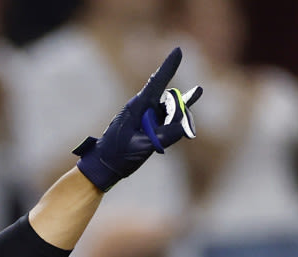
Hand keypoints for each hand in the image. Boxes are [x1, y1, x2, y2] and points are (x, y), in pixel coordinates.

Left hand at [73, 49, 199, 191]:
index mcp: (137, 107)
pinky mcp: (151, 126)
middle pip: (170, 100)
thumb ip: (164, 137)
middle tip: (181, 113)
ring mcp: (148, 117)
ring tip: (193, 104)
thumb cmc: (118, 155)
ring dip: (179, 116)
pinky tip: (191, 112)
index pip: (157, 82)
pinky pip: (169, 120)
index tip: (178, 50)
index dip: (169, 67)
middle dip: (178, 107)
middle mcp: (144, 108)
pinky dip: (177, 124)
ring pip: (171, 111)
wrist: (105, 165)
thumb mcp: (141, 147)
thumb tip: (185, 127)